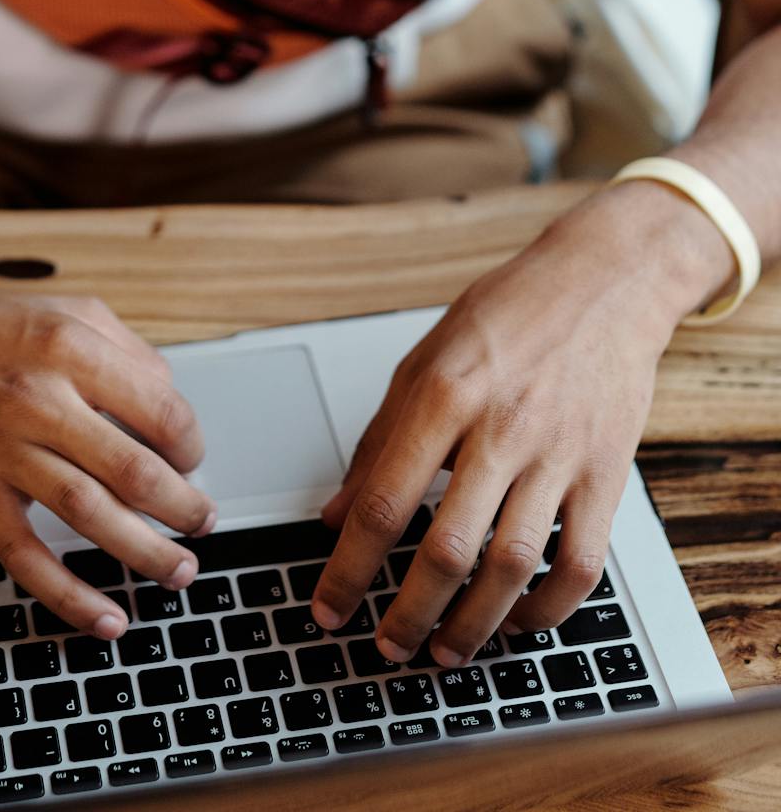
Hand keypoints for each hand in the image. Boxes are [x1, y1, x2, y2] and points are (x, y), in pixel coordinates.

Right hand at [0, 282, 214, 637]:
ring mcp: (2, 452)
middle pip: (135, 470)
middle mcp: (38, 399)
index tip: (192, 461)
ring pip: (92, 516)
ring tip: (178, 570)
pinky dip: (70, 596)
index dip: (191, 444)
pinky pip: (28, 558)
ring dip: (146, 552)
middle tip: (203, 523)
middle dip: (183, 508)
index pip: (161, 410)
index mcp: (69, 346)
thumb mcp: (62, 311)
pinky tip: (106, 617)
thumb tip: (172, 403)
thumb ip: (124, 350)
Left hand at [309, 189, 713, 665]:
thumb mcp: (423, 359)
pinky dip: (546, 609)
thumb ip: (378, 439)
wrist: (603, 282)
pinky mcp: (605, 474)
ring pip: (510, 567)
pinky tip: (516, 621)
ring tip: (443, 651)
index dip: (349, 568)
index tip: (328, 607)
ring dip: (472, 625)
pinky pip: (579, 564)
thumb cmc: (507, 314)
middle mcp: (500, 428)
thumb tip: (336, 514)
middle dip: (407, 613)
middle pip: (446, 549)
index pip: (383, 501)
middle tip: (385, 645)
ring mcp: (558, 455)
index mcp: (444, 394)